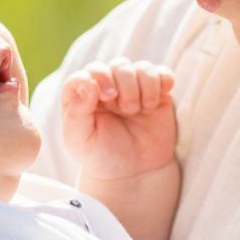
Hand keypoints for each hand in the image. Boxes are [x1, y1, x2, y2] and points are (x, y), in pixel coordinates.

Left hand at [61, 59, 176, 181]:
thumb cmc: (101, 155)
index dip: (98, 77)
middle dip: (124, 85)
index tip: (106, 97)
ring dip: (143, 86)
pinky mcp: (156, 92)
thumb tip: (87, 82)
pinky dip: (162, 81)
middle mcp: (109, 86)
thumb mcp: (79, 139)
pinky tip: (155, 101)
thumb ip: (76, 111)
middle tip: (125, 109)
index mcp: (84, 95)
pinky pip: (161, 74)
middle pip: (117, 66)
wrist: (134, 173)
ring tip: (140, 110)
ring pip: (140, 67)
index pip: (87, 73)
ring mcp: (133, 88)